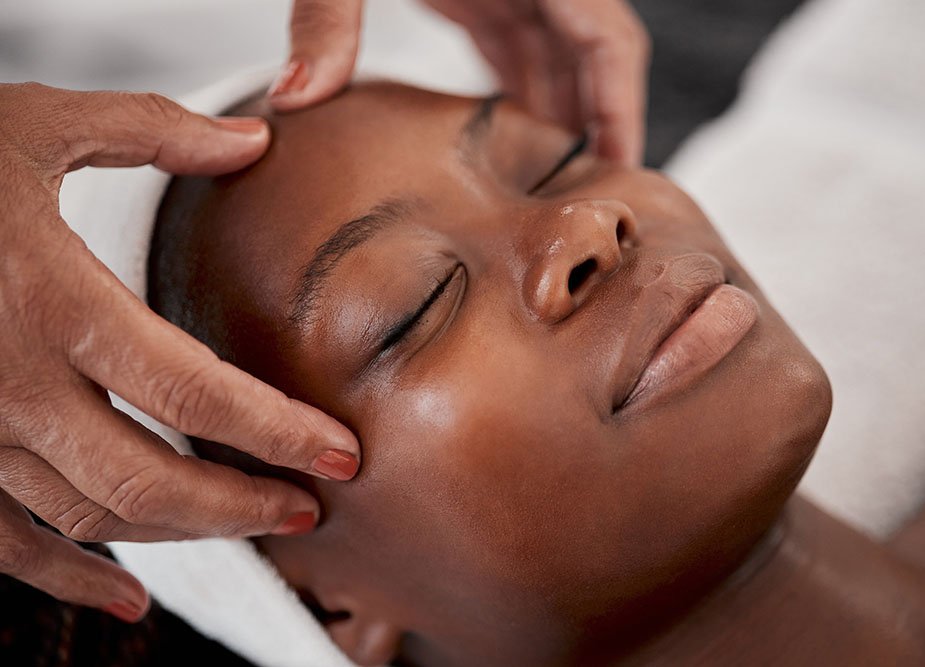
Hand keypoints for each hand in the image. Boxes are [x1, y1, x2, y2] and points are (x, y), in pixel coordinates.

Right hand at [0, 83, 360, 622]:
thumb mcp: (35, 125)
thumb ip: (150, 132)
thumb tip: (254, 140)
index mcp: (52, 300)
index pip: (193, 390)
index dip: (278, 432)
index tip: (342, 453)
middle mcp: (9, 381)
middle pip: (149, 475)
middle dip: (244, 503)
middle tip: (312, 506)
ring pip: (88, 515)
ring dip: (182, 533)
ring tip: (254, 525)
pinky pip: (3, 543)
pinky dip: (66, 578)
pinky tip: (130, 596)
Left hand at [269, 0, 649, 164]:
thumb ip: (327, 16)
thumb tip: (298, 98)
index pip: (608, 40)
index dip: (622, 110)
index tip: (622, 170)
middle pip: (589, 58)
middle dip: (591, 127)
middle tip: (580, 202)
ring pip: (554, 56)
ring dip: (552, 116)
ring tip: (541, 189)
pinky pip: (516, 46)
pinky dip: (515, 91)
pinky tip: (503, 139)